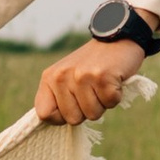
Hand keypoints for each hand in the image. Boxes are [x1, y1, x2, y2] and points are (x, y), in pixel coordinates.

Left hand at [34, 38, 149, 125]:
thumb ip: (57, 97)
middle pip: (72, 119)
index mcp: (49, 78)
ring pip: (92, 114)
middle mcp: (62, 76)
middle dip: (86, 110)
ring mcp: (82, 76)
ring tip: (102, 84)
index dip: (60, 117)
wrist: (116, 38)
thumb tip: (49, 121)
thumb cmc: (91, 65)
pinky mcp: (102, 77)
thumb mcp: (66, 77)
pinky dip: (116, 95)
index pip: (44, 114)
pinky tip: (112, 80)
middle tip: (92, 90)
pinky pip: (110, 103)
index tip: (72, 107)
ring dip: (102, 103)